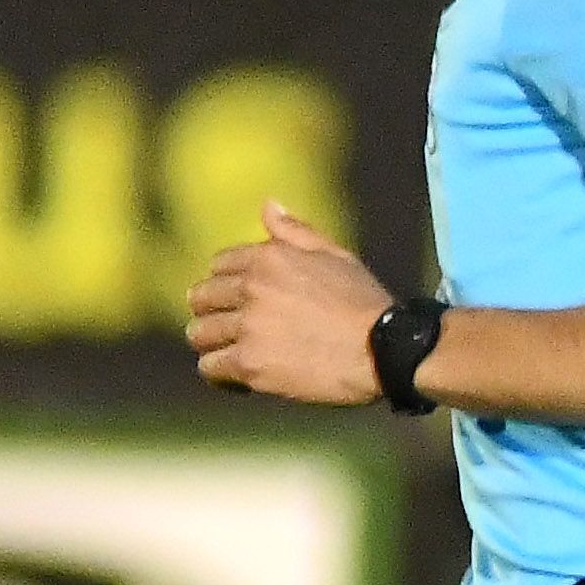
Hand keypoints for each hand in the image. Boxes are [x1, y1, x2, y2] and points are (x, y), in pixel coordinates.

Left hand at [186, 203, 394, 403]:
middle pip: (201, 298)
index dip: (225, 284)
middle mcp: (251, 288)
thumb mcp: (335, 255)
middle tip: (229, 329)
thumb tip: (267, 206)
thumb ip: (296, 231)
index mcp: (268, 257)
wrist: (384, 350)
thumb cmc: (364, 303)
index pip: (218, 264)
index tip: (238, 300)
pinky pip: (211, 367)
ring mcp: (248, 326)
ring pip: (200, 334)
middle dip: (212, 312)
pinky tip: (238, 377)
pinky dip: (220, 373)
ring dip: (212, 343)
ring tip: (230, 353)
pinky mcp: (249, 363)